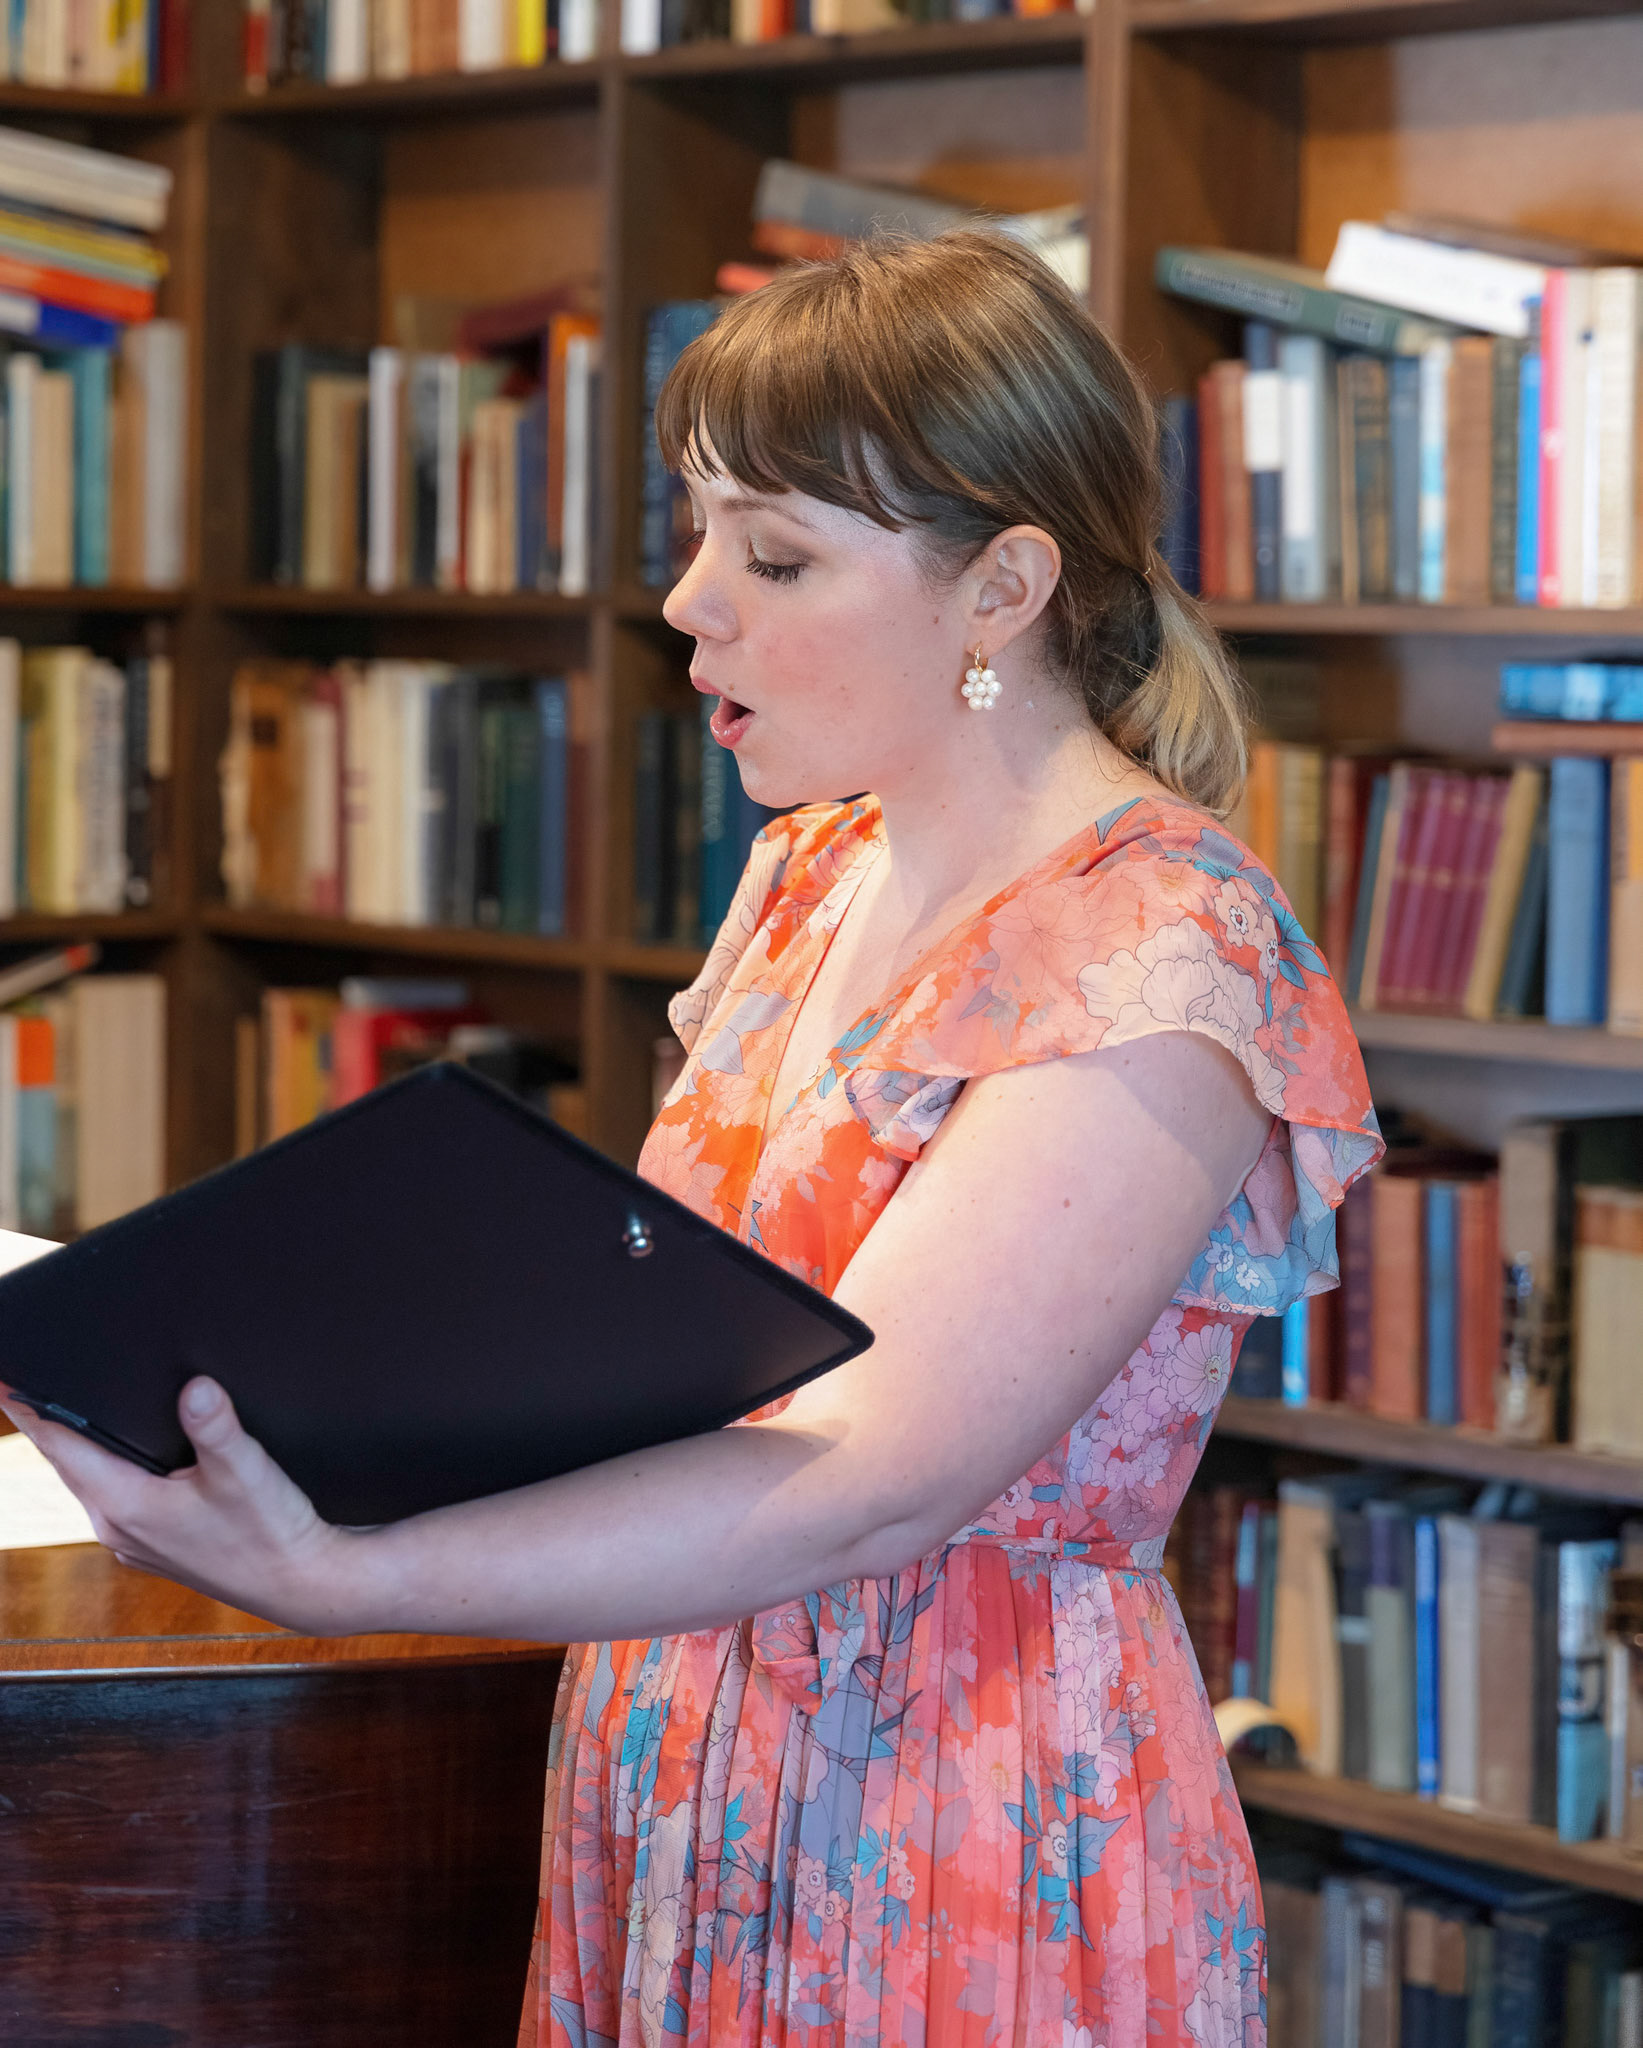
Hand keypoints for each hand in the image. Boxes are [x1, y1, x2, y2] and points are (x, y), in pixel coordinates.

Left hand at [0, 1377, 362, 1634]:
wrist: (301, 1584)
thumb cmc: (272, 1533)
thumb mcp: (245, 1469)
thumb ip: (215, 1424)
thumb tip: (194, 1387)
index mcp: (126, 1505)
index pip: (61, 1447)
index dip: (30, 1410)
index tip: (5, 1382)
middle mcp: (118, 1526)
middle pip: (68, 1463)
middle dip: (48, 1423)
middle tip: (27, 1384)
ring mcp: (135, 1541)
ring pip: (90, 1482)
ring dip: (76, 1449)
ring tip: (64, 1412)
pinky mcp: (156, 1546)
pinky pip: (114, 1499)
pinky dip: (106, 1472)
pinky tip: (125, 1457)